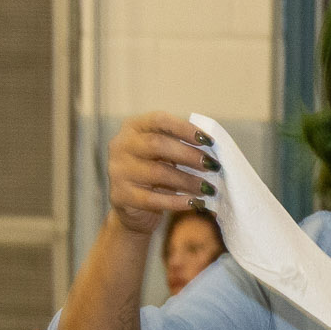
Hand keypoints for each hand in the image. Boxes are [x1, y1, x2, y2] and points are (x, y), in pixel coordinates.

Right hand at [105, 112, 220, 236]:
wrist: (132, 209)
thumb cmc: (154, 175)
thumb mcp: (163, 155)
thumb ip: (178, 145)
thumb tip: (210, 148)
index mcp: (132, 128)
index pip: (159, 120)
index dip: (185, 129)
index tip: (209, 141)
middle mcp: (121, 146)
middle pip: (157, 145)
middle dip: (189, 155)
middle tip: (212, 166)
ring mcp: (118, 171)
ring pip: (157, 173)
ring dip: (187, 181)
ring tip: (208, 189)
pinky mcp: (121, 196)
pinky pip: (153, 199)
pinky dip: (176, 202)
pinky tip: (194, 203)